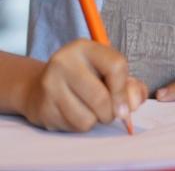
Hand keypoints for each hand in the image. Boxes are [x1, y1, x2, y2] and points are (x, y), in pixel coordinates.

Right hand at [21, 39, 147, 131]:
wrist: (39, 87)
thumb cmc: (83, 78)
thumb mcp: (105, 71)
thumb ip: (128, 85)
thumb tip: (135, 102)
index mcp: (84, 47)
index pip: (116, 66)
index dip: (124, 89)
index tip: (125, 102)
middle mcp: (65, 62)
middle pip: (101, 97)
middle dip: (111, 112)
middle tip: (108, 111)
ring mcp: (51, 85)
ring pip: (88, 118)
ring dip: (96, 120)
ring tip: (89, 109)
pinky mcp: (44, 107)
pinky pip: (74, 127)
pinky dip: (81, 125)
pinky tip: (74, 113)